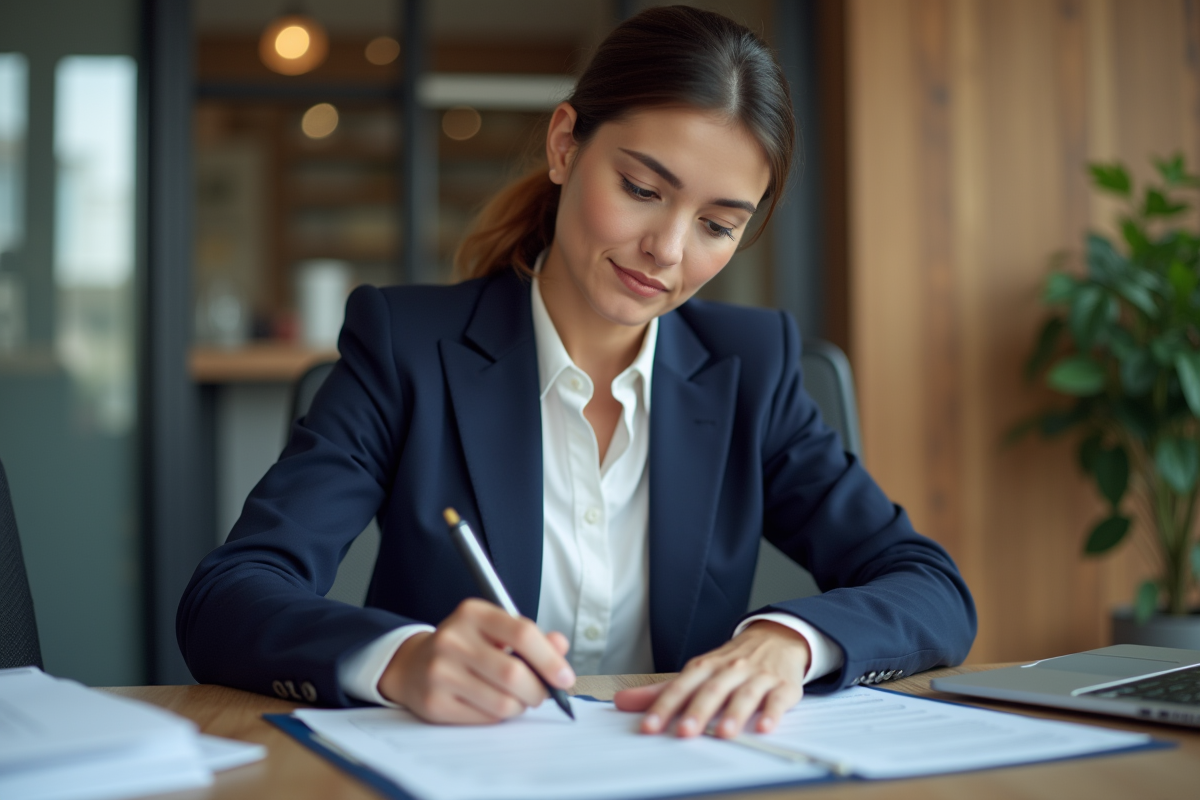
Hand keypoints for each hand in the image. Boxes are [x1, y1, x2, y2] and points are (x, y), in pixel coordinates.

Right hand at [378, 598, 574, 723]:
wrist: (413, 665)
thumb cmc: (465, 647)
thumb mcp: (495, 631)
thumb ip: (531, 638)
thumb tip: (561, 645)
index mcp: (472, 613)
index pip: (521, 634)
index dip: (550, 659)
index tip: (565, 678)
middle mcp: (452, 639)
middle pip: (514, 674)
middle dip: (538, 690)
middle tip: (541, 693)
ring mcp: (440, 672)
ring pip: (503, 702)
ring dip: (520, 705)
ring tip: (515, 697)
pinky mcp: (435, 702)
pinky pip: (485, 718)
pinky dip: (498, 716)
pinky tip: (491, 703)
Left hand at [613, 620, 808, 737]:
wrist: (776, 638)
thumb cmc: (731, 661)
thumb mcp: (696, 671)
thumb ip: (661, 690)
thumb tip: (621, 701)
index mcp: (705, 667)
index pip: (681, 686)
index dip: (664, 706)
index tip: (649, 726)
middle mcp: (729, 670)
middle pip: (712, 690)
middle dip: (698, 711)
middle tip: (685, 732)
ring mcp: (757, 677)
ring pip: (745, 694)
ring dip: (734, 713)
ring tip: (723, 733)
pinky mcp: (782, 687)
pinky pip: (777, 699)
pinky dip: (771, 713)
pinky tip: (764, 726)